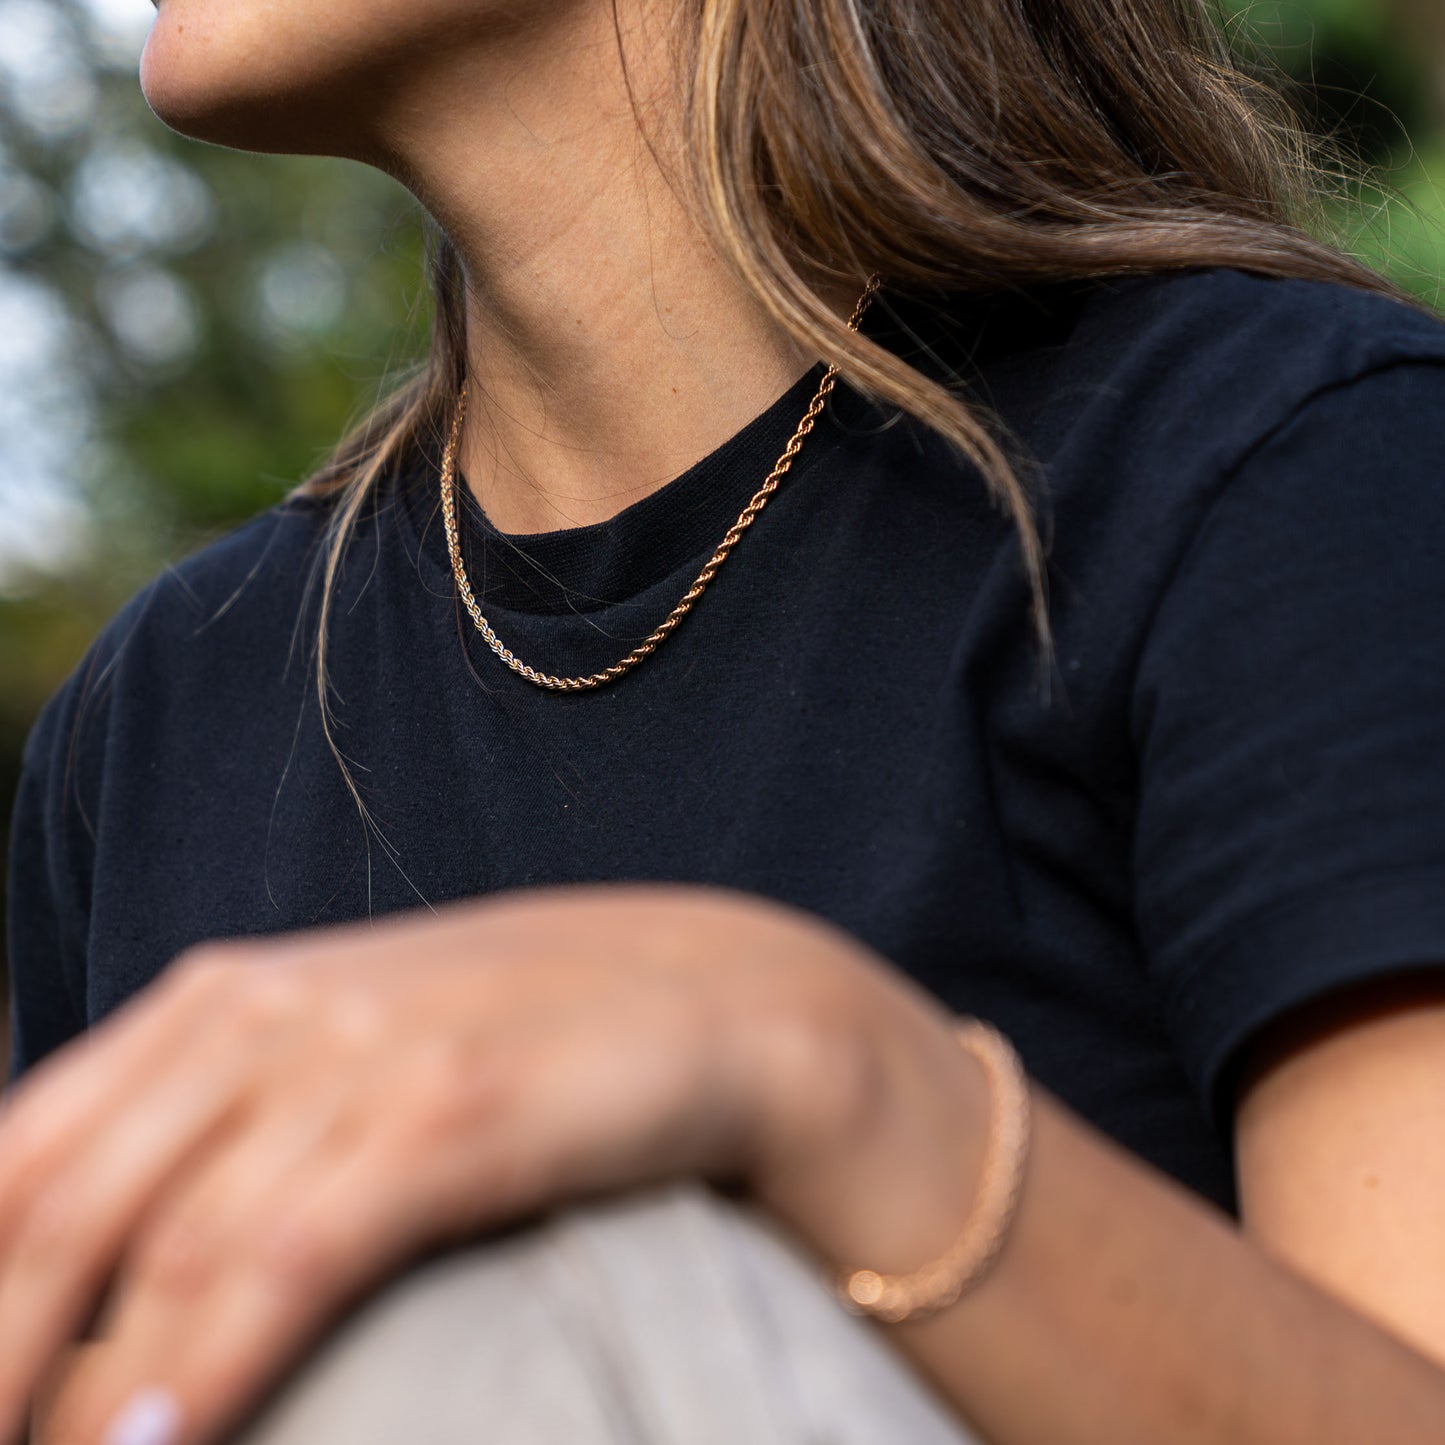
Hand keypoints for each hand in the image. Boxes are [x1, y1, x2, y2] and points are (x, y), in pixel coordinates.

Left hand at [0, 882, 906, 1444]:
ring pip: (169, 1246)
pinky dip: (213, 1359)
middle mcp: (272, 1012)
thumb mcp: (349, 1058)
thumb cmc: (512, 1042)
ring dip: (87, 1394)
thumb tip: (111, 1264)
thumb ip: (232, 1121)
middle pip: (60, 1207)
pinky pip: (297, 1251)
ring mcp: (364, 1054)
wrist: (700, 999)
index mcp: (222, 998)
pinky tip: (169, 1442)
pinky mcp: (452, 1109)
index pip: (25, 1150)